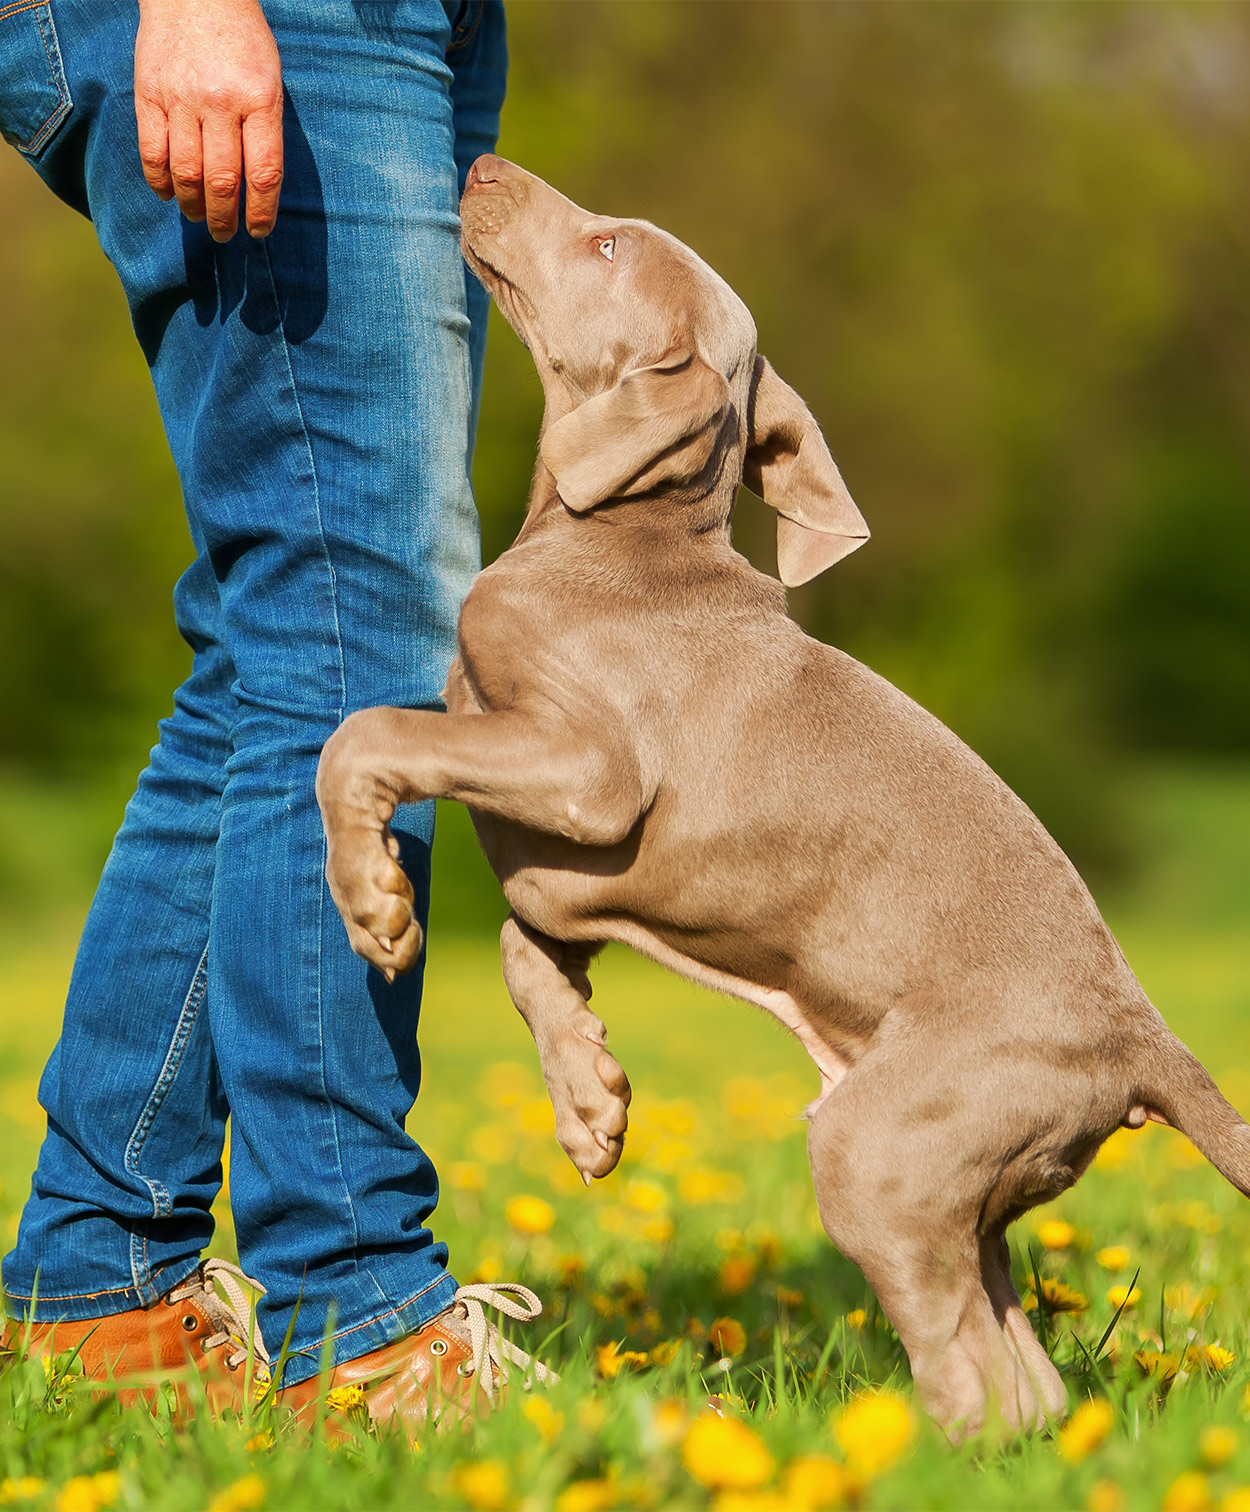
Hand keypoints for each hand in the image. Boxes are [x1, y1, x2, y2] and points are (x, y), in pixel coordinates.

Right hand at [134, 0, 283, 241]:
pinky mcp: (148, 94)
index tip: (259, 232)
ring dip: (193, 205)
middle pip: (222, 181)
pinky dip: (160, 182)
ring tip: (199, 217)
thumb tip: (259, 187)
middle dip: (224, 218)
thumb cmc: (242, 39)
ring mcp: (180, 98)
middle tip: (224, 234)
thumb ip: (266, 128)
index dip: (262, 212)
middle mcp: (220, 102)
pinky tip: (169, 194)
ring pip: (185, 173)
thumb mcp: (270, 79)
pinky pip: (151, 152)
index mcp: (260, 99)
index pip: (263, 173)